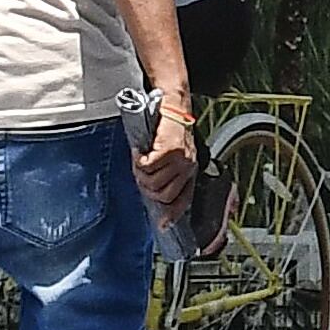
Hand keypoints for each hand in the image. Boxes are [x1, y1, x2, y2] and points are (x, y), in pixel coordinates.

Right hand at [134, 96, 198, 225]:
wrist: (173, 103)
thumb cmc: (169, 128)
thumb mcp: (171, 153)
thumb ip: (166, 171)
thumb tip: (151, 189)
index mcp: (189, 170)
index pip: (184, 200)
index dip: (172, 215)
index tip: (162, 226)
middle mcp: (188, 167)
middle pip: (163, 196)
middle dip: (146, 188)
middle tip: (139, 173)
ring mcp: (181, 159)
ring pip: (154, 183)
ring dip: (140, 174)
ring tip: (139, 161)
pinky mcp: (171, 150)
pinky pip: (149, 167)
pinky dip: (139, 162)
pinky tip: (139, 153)